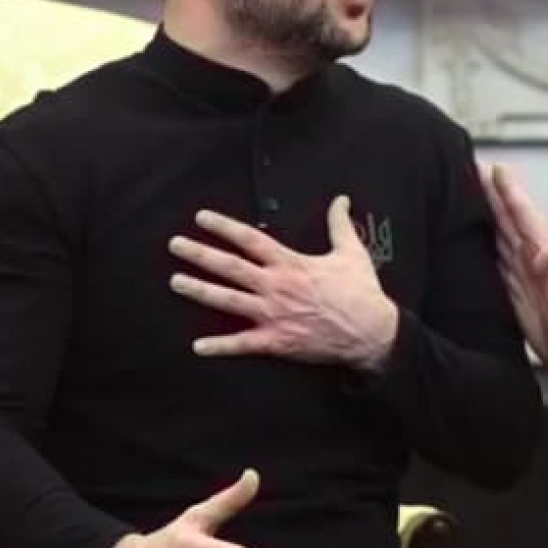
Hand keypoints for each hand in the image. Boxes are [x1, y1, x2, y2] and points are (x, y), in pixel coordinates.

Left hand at [168, 195, 398, 372]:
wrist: (371, 332)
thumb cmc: (361, 293)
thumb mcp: (352, 252)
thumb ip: (340, 224)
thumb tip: (341, 200)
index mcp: (291, 264)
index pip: (251, 240)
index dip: (224, 227)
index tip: (202, 219)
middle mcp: (277, 287)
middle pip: (230, 267)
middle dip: (200, 254)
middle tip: (175, 245)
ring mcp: (273, 315)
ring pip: (228, 301)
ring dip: (199, 291)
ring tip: (176, 282)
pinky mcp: (277, 341)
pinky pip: (243, 344)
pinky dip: (220, 346)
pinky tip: (198, 346)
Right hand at [479, 163, 547, 391]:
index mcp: (544, 255)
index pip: (522, 217)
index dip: (508, 192)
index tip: (493, 168)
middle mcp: (533, 258)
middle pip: (506, 218)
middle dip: (489, 193)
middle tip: (467, 167)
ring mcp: (523, 273)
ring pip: (498, 234)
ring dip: (483, 213)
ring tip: (462, 192)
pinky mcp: (515, 290)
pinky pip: (494, 258)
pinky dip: (481, 242)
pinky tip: (468, 236)